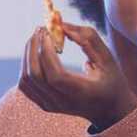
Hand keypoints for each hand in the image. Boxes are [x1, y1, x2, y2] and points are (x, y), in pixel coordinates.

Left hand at [18, 22, 136, 129]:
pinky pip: (25, 86)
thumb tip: (62, 26)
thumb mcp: (107, 58)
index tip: (48, 33)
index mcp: (82, 93)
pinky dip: (26, 66)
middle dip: (33, 48)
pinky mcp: (44, 105)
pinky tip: (35, 53)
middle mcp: (64, 103)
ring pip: (26, 80)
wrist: (109, 110)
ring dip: (27, 55)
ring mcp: (51, 106)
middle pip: (35, 76)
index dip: (47, 53)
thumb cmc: (111, 81)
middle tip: (40, 29)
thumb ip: (89, 39)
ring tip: (37, 38)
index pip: (55, 76)